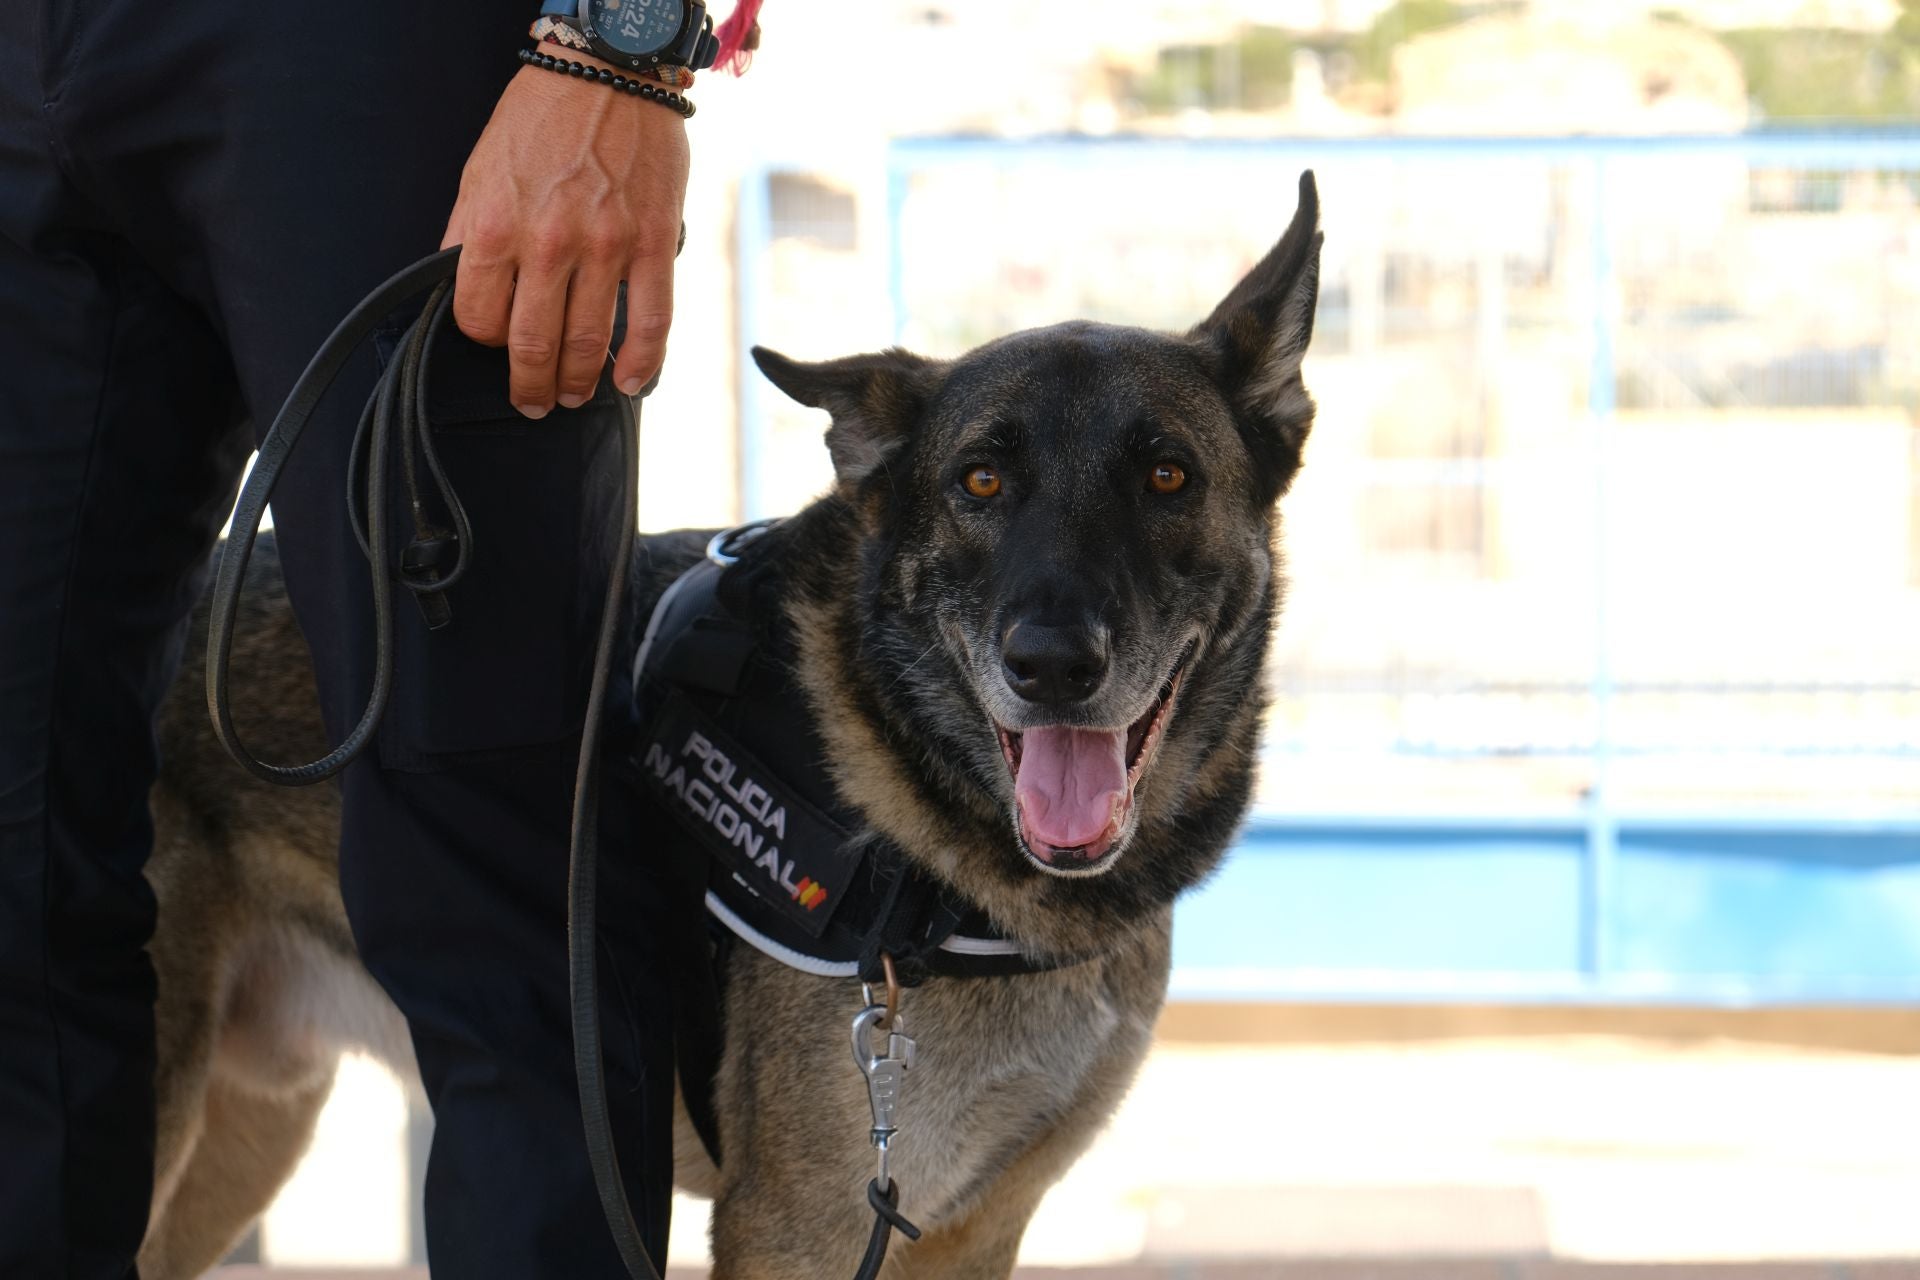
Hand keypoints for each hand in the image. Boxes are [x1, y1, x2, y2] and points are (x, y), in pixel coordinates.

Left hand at [442, 57, 689, 417]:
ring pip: (587, 343)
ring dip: (577, 382)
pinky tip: (629, 382)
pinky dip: (640, 363)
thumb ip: (468, 234)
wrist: (608, 72)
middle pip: (532, 344)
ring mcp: (606, 246)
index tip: (496, 344)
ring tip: (572, 395)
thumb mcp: (481, 170)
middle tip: (533, 401)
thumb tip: (459, 289)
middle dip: (529, 386)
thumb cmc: (542, 117)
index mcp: (497, 224)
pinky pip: (650, 320)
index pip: (479, 318)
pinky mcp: (653, 243)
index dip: (484, 342)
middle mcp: (549, 241)